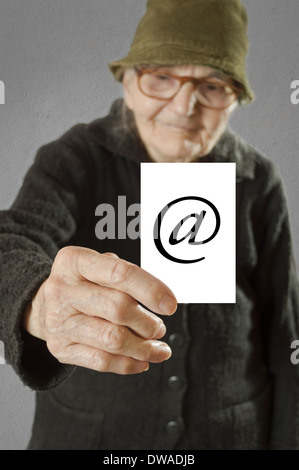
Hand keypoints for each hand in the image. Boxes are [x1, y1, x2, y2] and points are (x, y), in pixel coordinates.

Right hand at [23, 246, 176, 374]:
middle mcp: (62, 290)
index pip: (119, 273)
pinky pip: (101, 361)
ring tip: (157, 348)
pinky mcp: (61, 348)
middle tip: (159, 328)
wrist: (44, 305)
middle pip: (117, 309)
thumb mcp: (98, 266)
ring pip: (113, 340)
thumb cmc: (82, 283)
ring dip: (144, 348)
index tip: (170, 303)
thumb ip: (126, 276)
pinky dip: (129, 364)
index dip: (150, 289)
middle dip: (147, 323)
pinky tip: (142, 360)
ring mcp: (59, 321)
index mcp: (73, 262)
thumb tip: (161, 300)